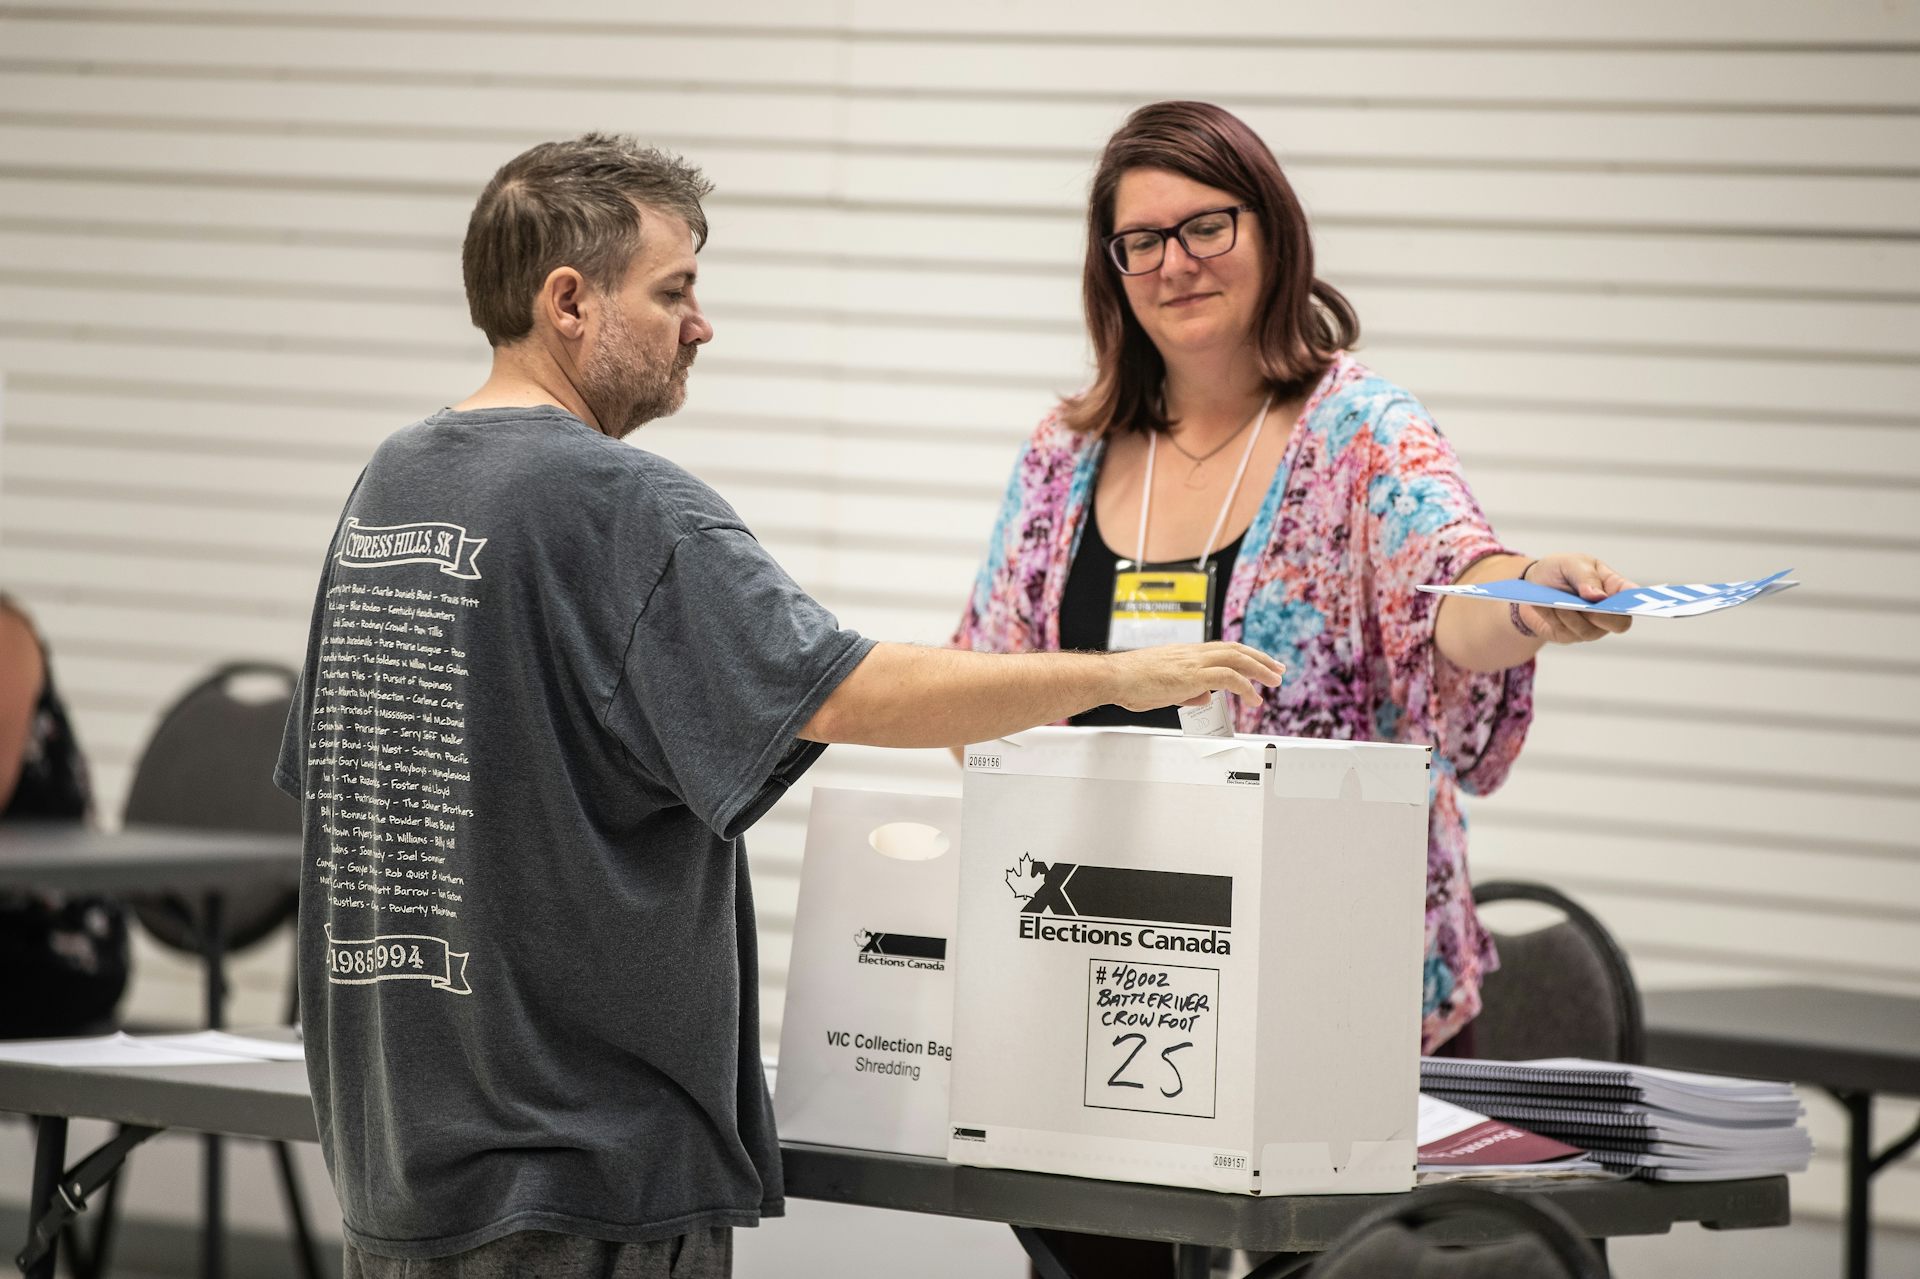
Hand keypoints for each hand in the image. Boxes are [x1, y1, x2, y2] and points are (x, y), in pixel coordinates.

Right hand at [1105, 642, 1285, 712]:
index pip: (1222, 650)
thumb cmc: (1131, 683)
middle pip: (1235, 650)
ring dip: (1260, 669)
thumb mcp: (1164, 689)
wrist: (1115, 677)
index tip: (1258, 663)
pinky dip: (1246, 687)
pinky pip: (1229, 678)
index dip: (1244, 656)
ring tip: (1275, 681)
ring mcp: (1194, 662)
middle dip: (1260, 659)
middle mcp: (1193, 653)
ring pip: (1237, 659)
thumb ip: (1187, 692)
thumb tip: (1204, 697)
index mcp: (1186, 654)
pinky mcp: (1193, 675)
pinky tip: (1254, 699)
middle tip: (1278, 669)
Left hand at [1519, 553, 1638, 643]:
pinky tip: (1544, 606)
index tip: (1635, 603)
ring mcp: (1590, 627)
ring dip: (1572, 617)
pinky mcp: (1569, 635)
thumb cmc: (1560, 570)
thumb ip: (1586, 577)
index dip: (1639, 603)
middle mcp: (1607, 611)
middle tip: (1588, 607)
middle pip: (1619, 624)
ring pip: (1589, 631)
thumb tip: (1599, 597)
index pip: (1634, 598)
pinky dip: (1553, 618)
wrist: (1532, 584)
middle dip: (1604, 617)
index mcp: (1615, 588)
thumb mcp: (1571, 563)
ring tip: (1557, 604)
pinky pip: (1565, 632)